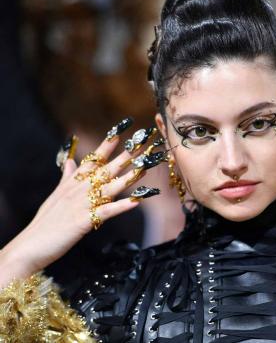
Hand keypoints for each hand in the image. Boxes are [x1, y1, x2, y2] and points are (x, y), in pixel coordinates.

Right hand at [0, 127, 161, 285]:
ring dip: (130, 176)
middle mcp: (79, 189)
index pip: (94, 157)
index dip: (109, 143)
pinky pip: (107, 212)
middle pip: (108, 168)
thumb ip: (67, 177)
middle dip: (127, 154)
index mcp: (73, 181)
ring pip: (111, 186)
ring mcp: (82, 204)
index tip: (123, 128)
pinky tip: (138, 201)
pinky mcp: (84, 221)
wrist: (30, 245)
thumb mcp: (56, 194)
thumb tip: (71, 161)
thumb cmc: (46, 221)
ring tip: (147, 166)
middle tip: (144, 141)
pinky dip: (123, 206)